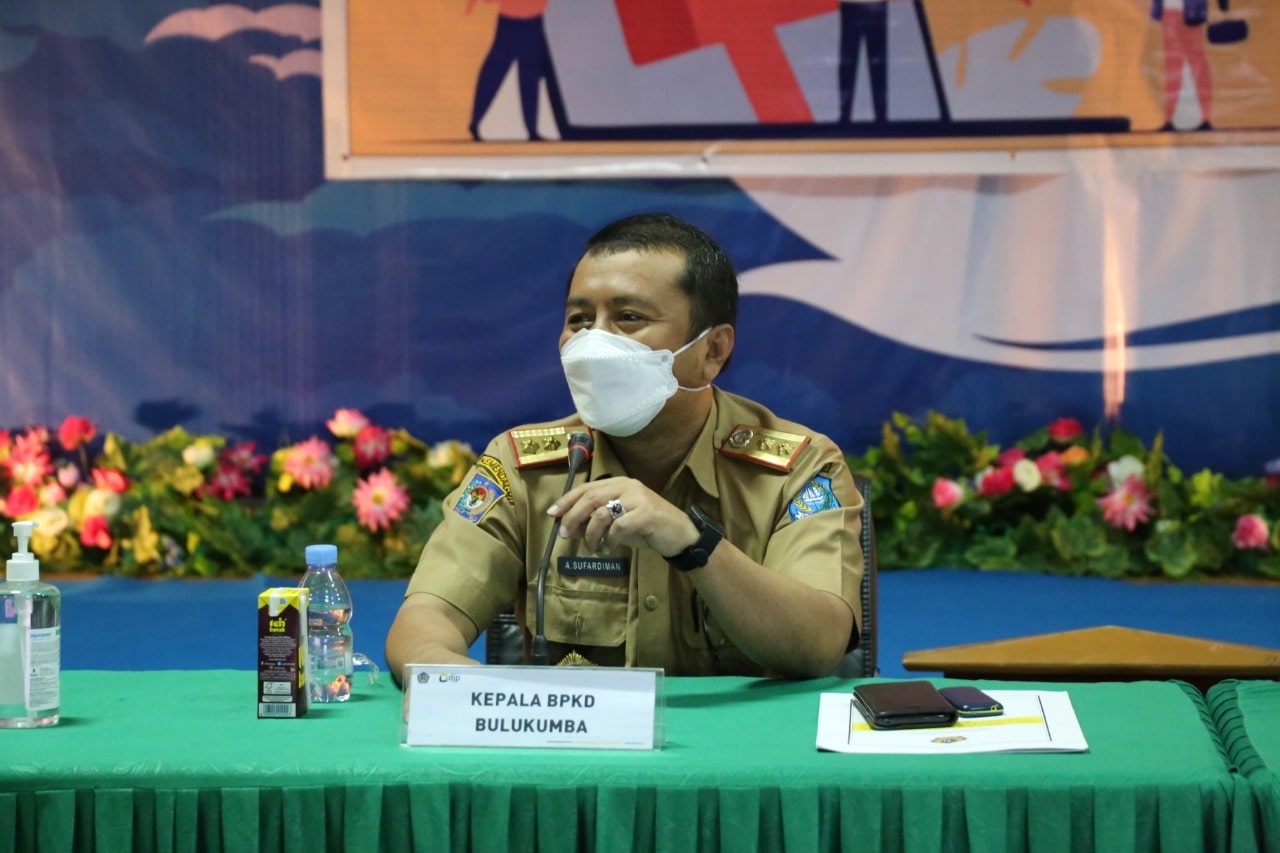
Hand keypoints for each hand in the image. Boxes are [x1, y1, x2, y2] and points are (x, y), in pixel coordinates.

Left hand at [548, 478, 698, 557]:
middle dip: (573, 517)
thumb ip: (595, 522)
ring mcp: (638, 498)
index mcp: (619, 483)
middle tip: (564, 534)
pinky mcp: (646, 514)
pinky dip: (609, 541)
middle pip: (590, 498)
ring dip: (590, 535)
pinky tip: (609, 549)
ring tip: (591, 549)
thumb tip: (567, 527)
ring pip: (602, 514)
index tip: (552, 514)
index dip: (567, 500)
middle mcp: (627, 486)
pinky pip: (618, 527)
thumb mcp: (617, 524)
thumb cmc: (646, 528)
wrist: (679, 535)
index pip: (586, 488)